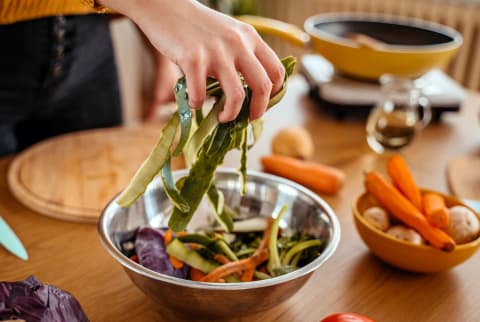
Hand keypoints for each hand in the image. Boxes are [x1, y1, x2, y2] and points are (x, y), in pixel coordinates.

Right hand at [99, 0, 284, 121]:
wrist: (165, 7)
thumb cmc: (196, 26)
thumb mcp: (229, 33)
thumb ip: (241, 55)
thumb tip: (248, 93)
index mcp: (250, 38)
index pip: (277, 71)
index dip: (275, 94)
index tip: (263, 104)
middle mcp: (238, 44)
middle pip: (263, 86)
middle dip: (258, 111)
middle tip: (249, 119)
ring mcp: (216, 52)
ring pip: (237, 96)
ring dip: (231, 115)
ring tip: (222, 118)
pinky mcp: (193, 59)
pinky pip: (200, 95)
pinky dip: (197, 105)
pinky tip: (193, 102)